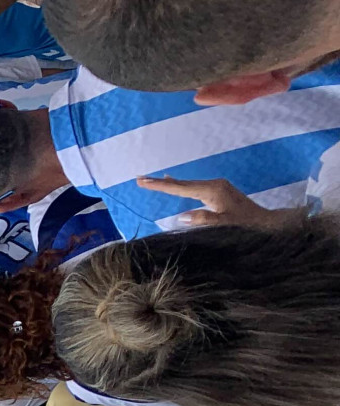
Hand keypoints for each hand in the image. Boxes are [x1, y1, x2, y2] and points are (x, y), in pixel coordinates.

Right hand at [134, 174, 299, 229]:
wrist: (266, 223)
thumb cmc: (246, 226)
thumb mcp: (225, 225)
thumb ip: (204, 219)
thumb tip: (181, 216)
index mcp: (212, 191)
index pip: (180, 188)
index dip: (160, 185)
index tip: (143, 181)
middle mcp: (214, 185)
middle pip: (182, 183)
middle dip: (160, 182)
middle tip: (140, 179)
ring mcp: (217, 187)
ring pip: (187, 184)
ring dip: (169, 183)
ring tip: (152, 180)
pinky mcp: (219, 191)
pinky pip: (194, 187)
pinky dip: (181, 185)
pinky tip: (175, 183)